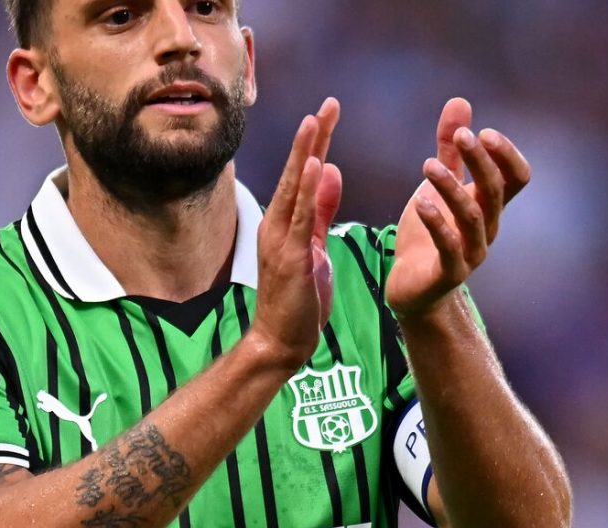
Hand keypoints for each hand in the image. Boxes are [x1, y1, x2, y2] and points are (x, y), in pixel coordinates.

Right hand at [249, 98, 342, 366]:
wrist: (280, 343)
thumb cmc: (298, 301)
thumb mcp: (315, 249)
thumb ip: (322, 211)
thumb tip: (330, 170)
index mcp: (285, 223)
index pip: (302, 175)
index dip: (314, 143)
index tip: (327, 113)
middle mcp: (277, 225)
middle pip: (297, 173)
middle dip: (312, 138)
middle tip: (327, 105)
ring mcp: (280, 240)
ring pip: (295, 189)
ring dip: (306, 154)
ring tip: (316, 121)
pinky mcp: (290, 257)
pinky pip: (301, 217)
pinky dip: (308, 190)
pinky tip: (316, 166)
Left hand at [385, 98, 530, 318]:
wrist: (411, 288)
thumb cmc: (428, 233)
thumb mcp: (437, 186)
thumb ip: (449, 149)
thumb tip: (460, 102)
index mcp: (488, 206)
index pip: (516, 178)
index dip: (506, 154)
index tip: (482, 131)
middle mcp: (486, 228)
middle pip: (495, 191)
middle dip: (480, 161)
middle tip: (460, 136)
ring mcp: (470, 253)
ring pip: (473, 217)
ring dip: (452, 188)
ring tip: (427, 166)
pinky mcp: (448, 273)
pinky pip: (449, 249)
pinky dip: (436, 224)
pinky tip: (420, 203)